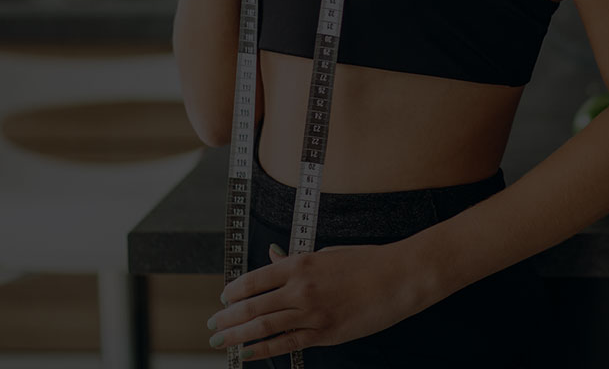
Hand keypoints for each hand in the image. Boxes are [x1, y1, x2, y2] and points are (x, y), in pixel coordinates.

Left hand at [206, 241, 427, 360]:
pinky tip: (247, 354)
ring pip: (264, 326)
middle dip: (228, 317)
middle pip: (254, 305)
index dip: (236, 290)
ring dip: (237, 335)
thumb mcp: (327, 254)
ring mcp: (311, 313)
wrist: (397, 278)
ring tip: (220, 341)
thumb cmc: (365, 262)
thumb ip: (297, 261)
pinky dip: (262, 350)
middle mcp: (301, 288)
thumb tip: (273, 258)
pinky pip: (286, 344)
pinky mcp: (323, 333)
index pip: (257, 278)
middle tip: (212, 324)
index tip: (224, 296)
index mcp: (302, 263)